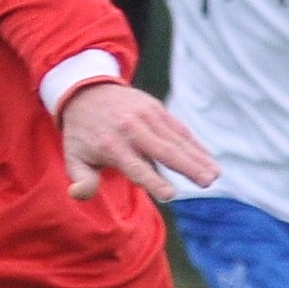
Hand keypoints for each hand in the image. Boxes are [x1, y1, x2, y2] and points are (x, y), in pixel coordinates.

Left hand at [60, 80, 216, 201]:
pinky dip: (194, 143)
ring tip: (215, 175)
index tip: (170, 194)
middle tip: (207, 182)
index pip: (134, 166)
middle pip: (163, 151)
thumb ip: (81, 179)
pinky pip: (178, 128)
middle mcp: (130, 130)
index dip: (152, 180)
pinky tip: (208, 157)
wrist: (86, 93)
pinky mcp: (156, 109)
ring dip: (198, 157)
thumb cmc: (83, 134)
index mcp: (110, 145)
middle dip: (187, 167)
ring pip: (176, 140)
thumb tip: (79, 194)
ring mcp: (145, 117)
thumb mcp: (73, 157)